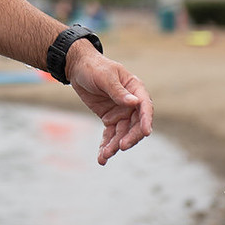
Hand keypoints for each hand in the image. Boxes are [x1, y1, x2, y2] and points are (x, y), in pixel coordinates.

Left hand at [65, 42, 153, 164]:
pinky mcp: (110, 119)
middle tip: (121, 146)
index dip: (146, 119)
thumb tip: (135, 102)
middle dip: (130, 137)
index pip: (145, 106)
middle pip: (136, 124)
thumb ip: (118, 91)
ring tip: (105, 156)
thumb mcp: (105, 77)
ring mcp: (121, 113)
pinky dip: (106, 146)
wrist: (78, 68)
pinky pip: (110, 135)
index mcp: (135, 89)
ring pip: (122, 133)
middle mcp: (131, 103)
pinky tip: (101, 157)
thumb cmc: (94, 67)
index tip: (146, 132)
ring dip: (115, 146)